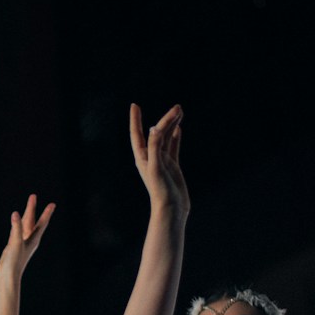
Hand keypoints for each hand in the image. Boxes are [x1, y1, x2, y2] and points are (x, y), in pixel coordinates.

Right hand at [0, 195, 55, 281]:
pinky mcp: (14, 247)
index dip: (47, 213)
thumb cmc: (14, 261)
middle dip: (32, 209)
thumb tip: (15, 214)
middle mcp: (29, 240)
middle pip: (32, 221)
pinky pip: (17, 231)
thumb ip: (16, 227)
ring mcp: (22, 243)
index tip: (52, 204)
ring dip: (26, 216)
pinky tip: (15, 223)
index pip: (41, 223)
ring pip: (25, 226)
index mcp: (33, 240)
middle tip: (33, 196)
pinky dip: (17, 225)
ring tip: (27, 207)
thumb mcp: (15, 242)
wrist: (7, 276)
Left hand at [130, 103, 187, 217]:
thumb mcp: (156, 167)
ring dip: (172, 124)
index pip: (137, 134)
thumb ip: (154, 148)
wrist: (171, 209)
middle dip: (166, 119)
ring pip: (166, 137)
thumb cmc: (160, 191)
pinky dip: (175, 137)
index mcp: (142, 157)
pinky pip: (173, 147)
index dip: (135, 120)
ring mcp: (162, 161)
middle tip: (177, 107)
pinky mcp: (172, 166)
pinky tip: (179, 128)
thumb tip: (155, 128)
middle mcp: (150, 157)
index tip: (134, 105)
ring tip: (180, 111)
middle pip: (156, 133)